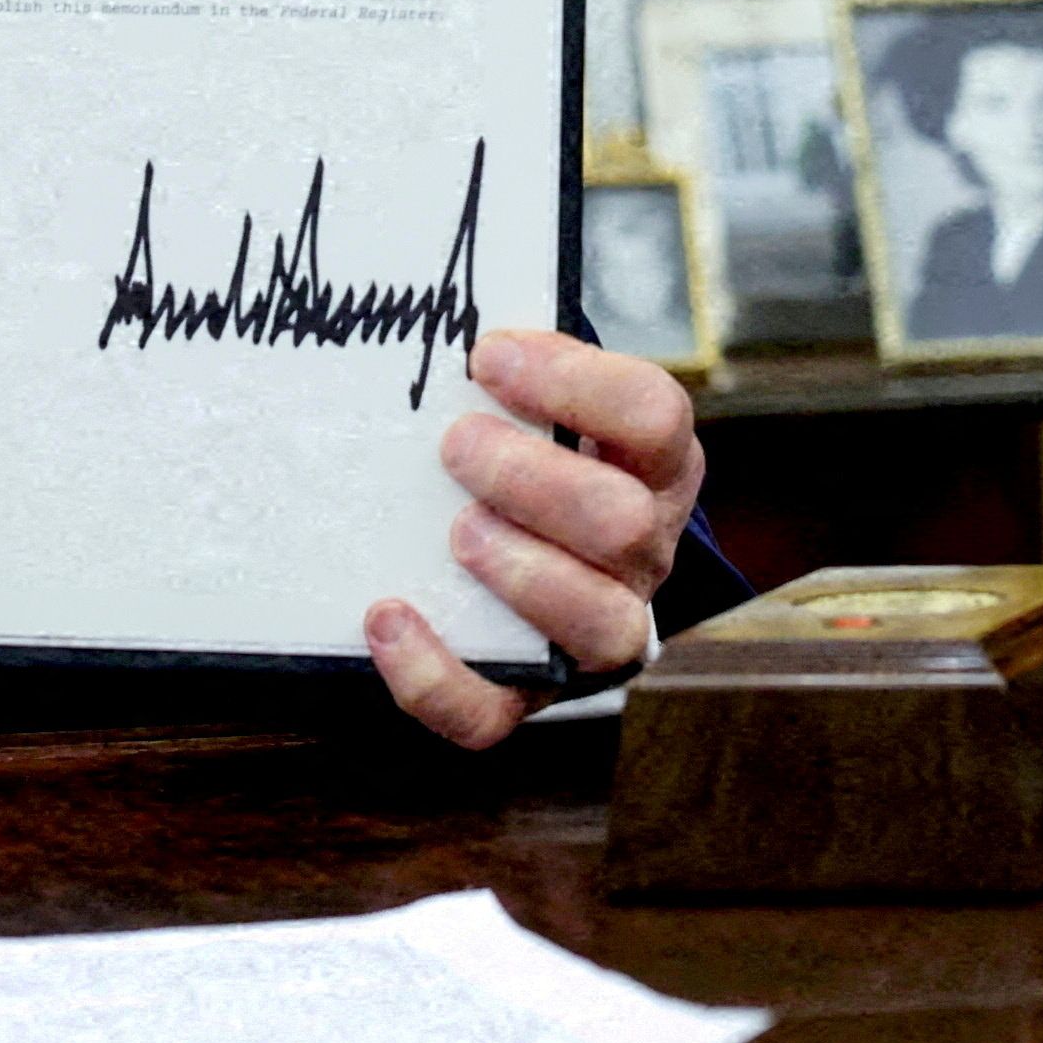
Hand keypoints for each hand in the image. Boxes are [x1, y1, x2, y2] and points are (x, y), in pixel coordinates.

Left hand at [366, 329, 704, 747]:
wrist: (540, 554)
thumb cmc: (535, 452)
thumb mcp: (550, 404)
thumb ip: (522, 369)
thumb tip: (458, 327)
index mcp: (656, 465)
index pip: (655, 415)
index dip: (574, 383)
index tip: (488, 356)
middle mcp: (645, 551)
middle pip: (625, 523)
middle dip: (534, 480)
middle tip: (458, 445)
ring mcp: (598, 630)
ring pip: (599, 626)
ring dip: (522, 573)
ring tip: (456, 532)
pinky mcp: (530, 692)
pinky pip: (490, 715)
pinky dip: (433, 673)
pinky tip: (386, 617)